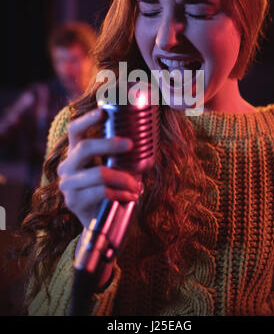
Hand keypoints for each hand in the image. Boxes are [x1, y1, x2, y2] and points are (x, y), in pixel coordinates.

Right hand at [57, 108, 142, 228]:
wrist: (101, 220)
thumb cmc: (111, 187)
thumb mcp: (115, 167)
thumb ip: (122, 154)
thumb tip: (146, 138)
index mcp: (75, 152)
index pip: (75, 130)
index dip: (87, 119)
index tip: (104, 112)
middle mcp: (67, 166)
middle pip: (85, 148)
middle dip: (110, 144)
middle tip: (131, 144)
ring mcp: (67, 184)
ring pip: (98, 173)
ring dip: (123, 177)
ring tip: (137, 184)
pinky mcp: (73, 201)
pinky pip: (102, 192)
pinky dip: (122, 193)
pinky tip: (131, 195)